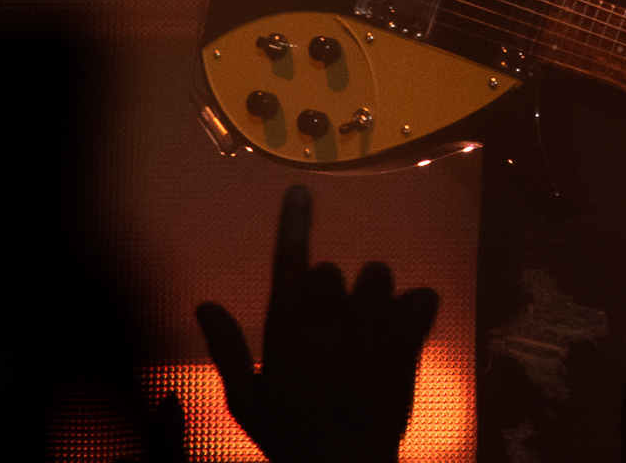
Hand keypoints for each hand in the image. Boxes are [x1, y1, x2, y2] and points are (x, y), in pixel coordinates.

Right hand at [195, 185, 439, 462]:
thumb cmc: (287, 435)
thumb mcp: (244, 399)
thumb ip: (225, 346)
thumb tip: (203, 305)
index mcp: (288, 321)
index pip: (289, 256)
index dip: (294, 221)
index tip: (299, 190)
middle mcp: (330, 311)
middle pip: (332, 271)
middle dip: (331, 296)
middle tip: (328, 336)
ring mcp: (372, 320)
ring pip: (377, 276)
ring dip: (372, 297)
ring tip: (365, 333)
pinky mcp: (407, 336)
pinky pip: (422, 295)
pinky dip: (416, 309)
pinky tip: (404, 333)